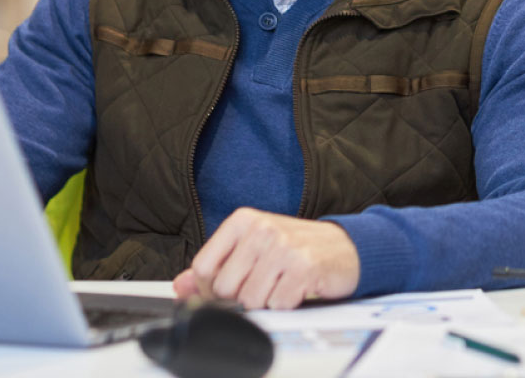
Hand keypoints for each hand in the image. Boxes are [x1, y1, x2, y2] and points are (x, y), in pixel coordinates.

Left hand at [172, 207, 359, 309]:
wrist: (343, 247)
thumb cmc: (294, 247)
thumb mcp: (251, 247)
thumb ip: (215, 266)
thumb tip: (181, 286)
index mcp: (242, 220)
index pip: (203, 266)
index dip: (210, 288)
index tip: (226, 289)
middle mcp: (260, 229)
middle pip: (225, 288)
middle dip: (240, 297)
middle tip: (261, 285)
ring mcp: (282, 246)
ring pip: (250, 300)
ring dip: (265, 301)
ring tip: (279, 284)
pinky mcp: (303, 267)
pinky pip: (277, 304)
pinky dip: (285, 304)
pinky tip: (295, 288)